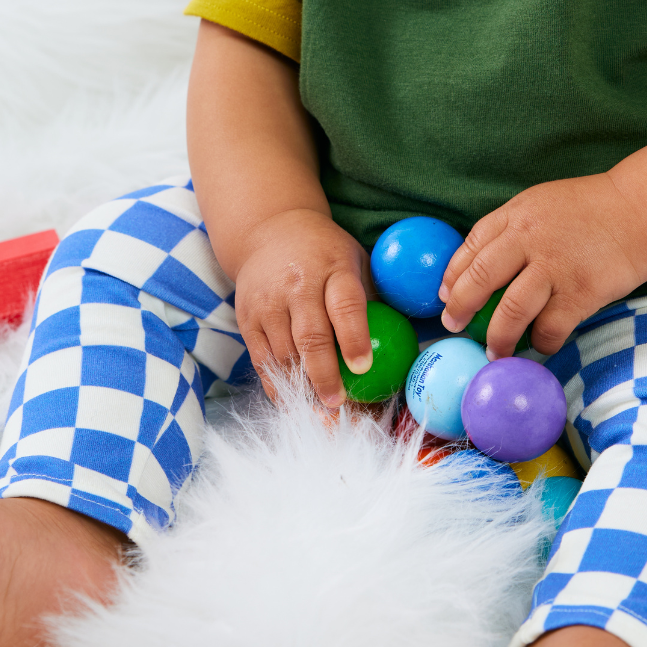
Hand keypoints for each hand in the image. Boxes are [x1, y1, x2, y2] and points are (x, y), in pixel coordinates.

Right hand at [232, 207, 372, 408]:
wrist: (270, 231)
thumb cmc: (326, 255)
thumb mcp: (354, 262)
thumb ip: (371, 300)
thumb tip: (400, 348)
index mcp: (333, 268)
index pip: (345, 306)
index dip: (354, 339)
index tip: (362, 368)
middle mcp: (297, 285)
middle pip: (311, 337)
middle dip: (325, 377)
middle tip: (339, 405)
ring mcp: (268, 303)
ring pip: (283, 355)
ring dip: (302, 390)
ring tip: (321, 415)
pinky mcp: (246, 318)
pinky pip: (262, 360)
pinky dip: (278, 386)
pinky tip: (295, 402)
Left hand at [438, 174, 646, 358]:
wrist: (640, 212)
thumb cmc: (590, 209)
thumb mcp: (541, 204)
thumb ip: (511, 230)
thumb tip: (476, 268)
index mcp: (516, 215)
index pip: (470, 247)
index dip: (452, 276)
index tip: (445, 296)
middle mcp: (530, 239)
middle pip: (480, 278)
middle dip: (460, 308)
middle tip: (453, 326)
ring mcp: (555, 267)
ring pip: (511, 311)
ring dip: (498, 337)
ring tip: (494, 351)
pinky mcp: (581, 293)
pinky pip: (550, 329)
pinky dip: (542, 343)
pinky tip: (542, 344)